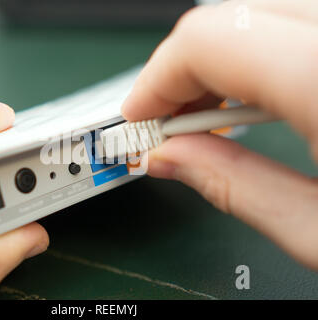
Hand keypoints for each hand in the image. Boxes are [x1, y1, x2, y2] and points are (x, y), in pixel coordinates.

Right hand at [122, 0, 317, 268]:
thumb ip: (238, 188)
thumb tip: (168, 161)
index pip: (209, 41)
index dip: (156, 79)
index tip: (138, 118)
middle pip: (232, 16)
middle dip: (184, 68)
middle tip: (171, 121)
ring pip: (262, 12)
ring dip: (224, 57)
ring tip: (214, 114)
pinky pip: (296, 24)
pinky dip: (260, 52)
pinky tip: (261, 96)